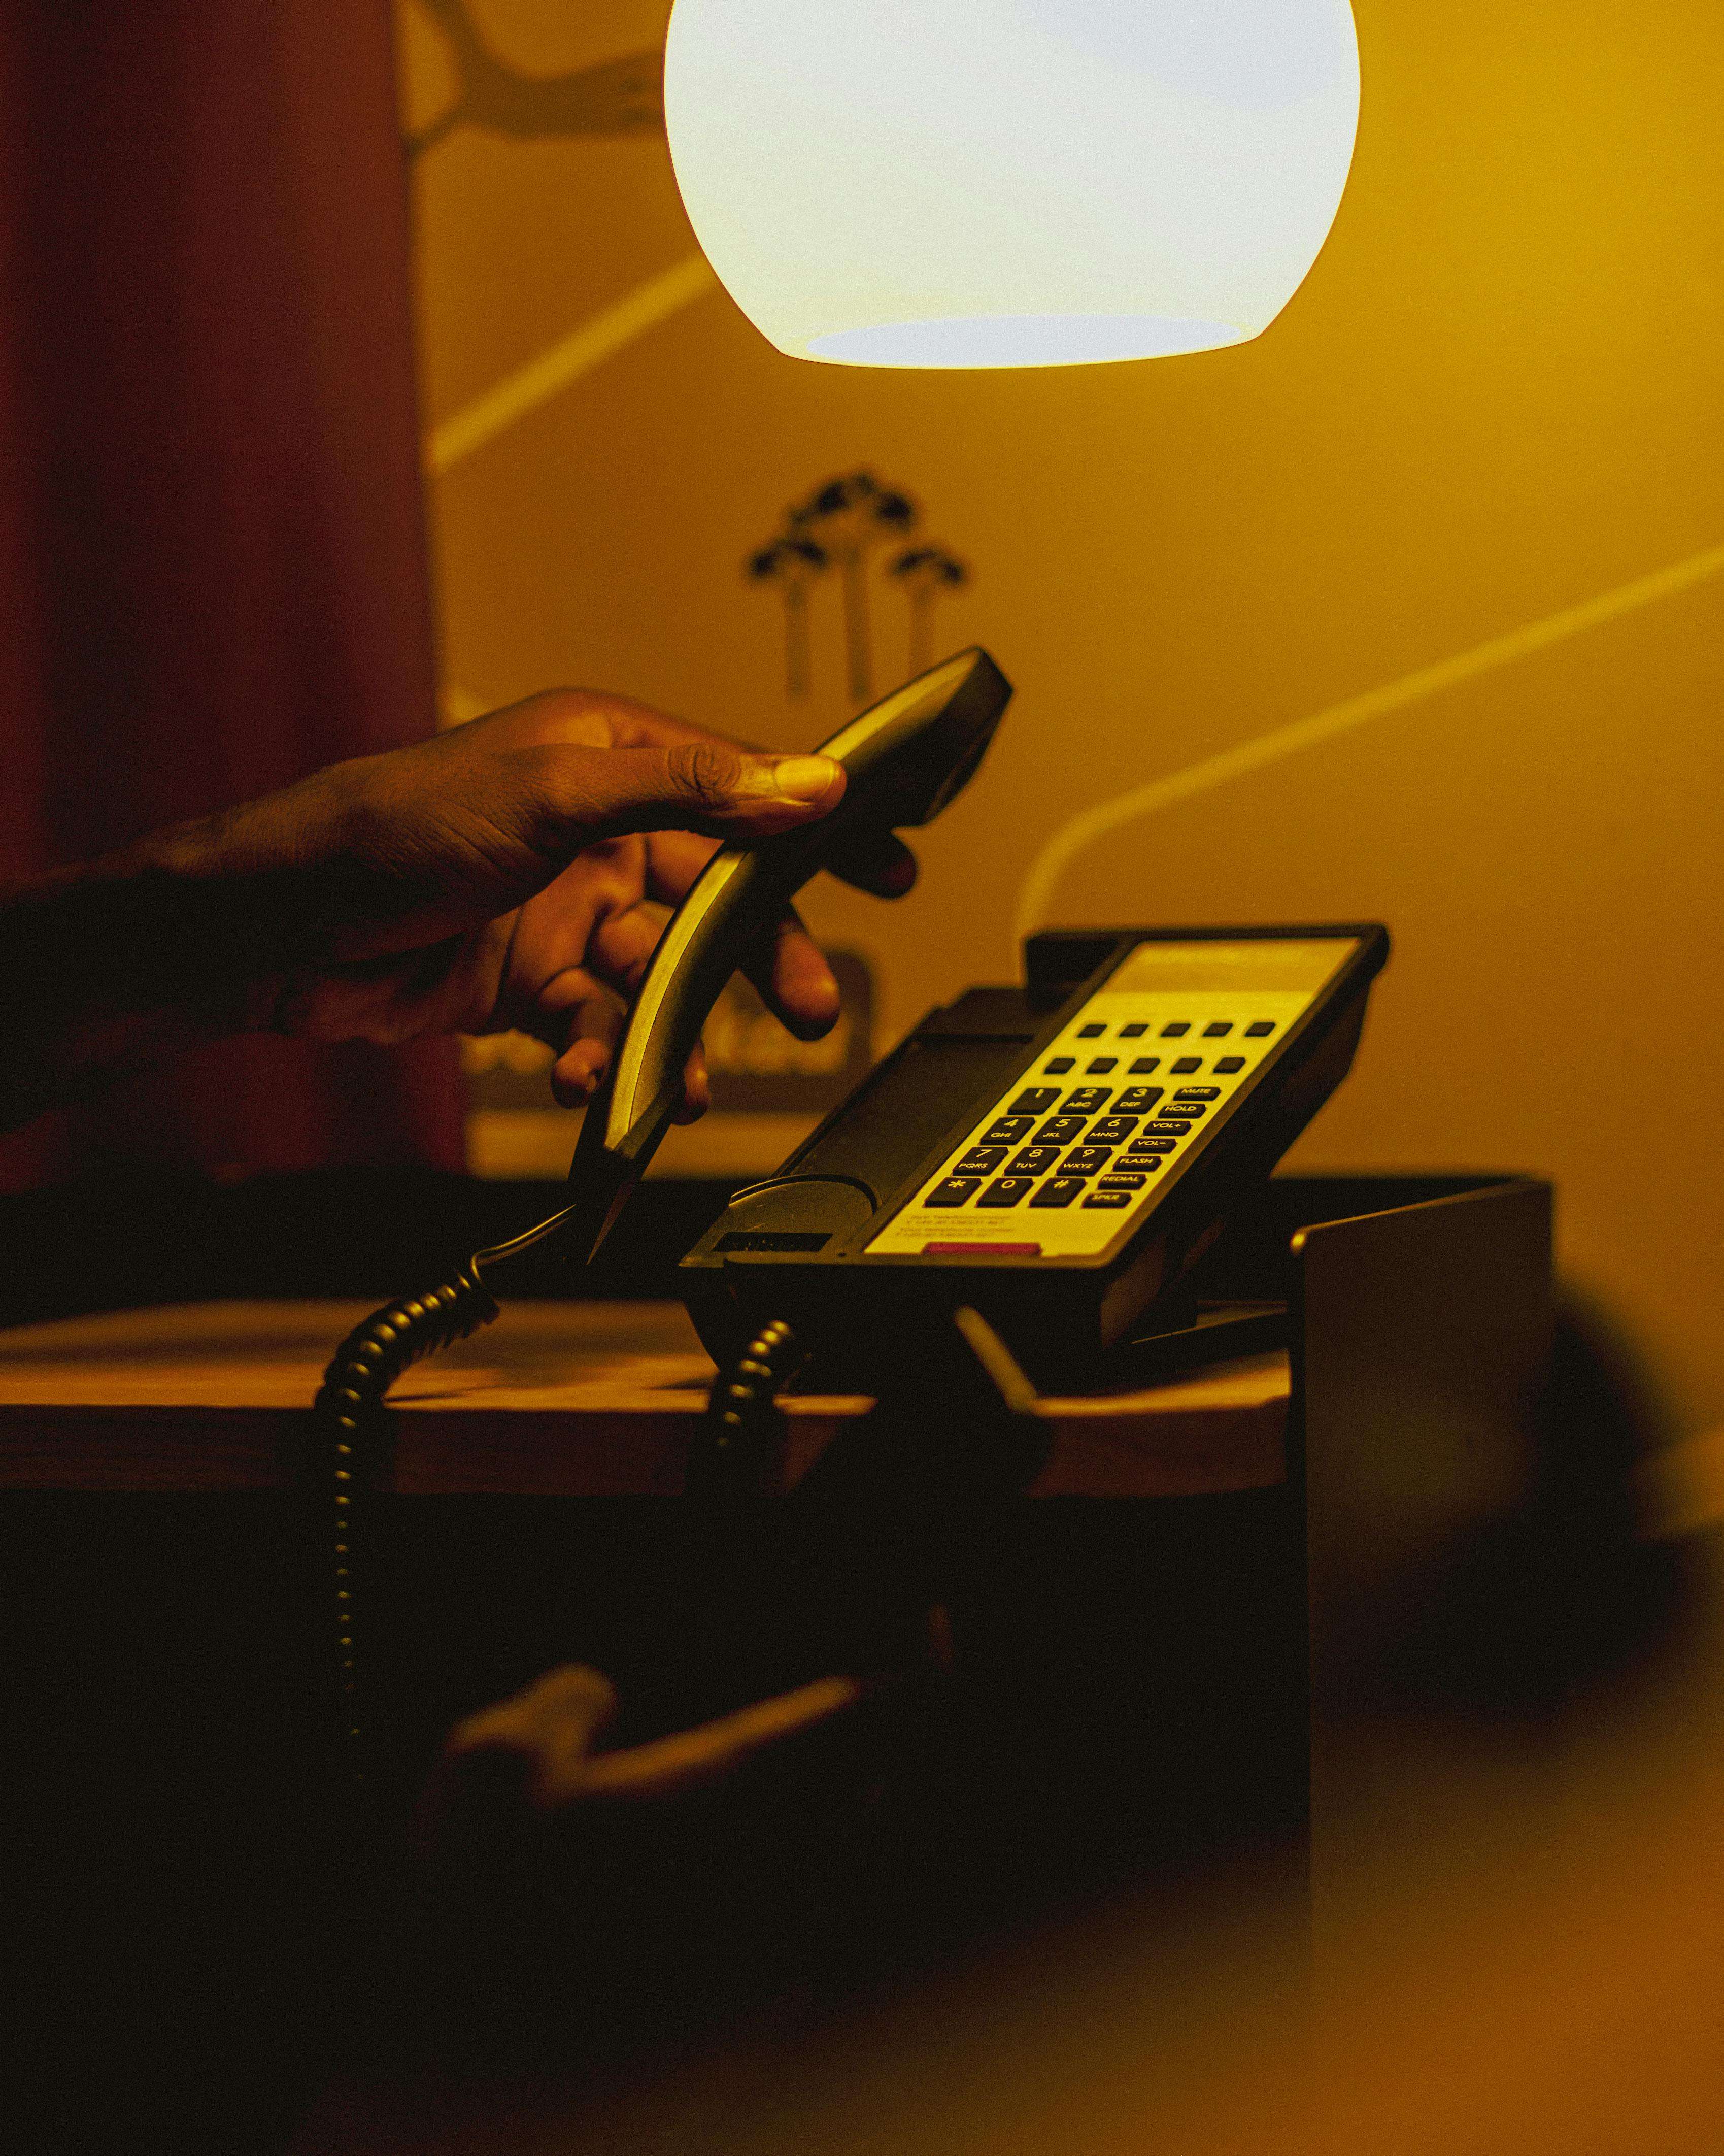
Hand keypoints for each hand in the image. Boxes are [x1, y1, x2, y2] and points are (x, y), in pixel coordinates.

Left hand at [153, 689, 915, 1114]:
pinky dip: (600, 1057)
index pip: (744, 787)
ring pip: (658, 976)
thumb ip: (690, 790)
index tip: (891, 865)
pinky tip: (587, 1079)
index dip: (820, 828)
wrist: (279, 927)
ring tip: (679, 1080)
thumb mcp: (554, 791)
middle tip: (810, 1007)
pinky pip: (597, 1023)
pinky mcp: (529, 978)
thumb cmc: (392, 829)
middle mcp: (595, 828)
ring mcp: (564, 907)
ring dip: (671, 1028)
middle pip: (715, 896)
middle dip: (759, 957)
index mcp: (609, 755)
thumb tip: (807, 781)